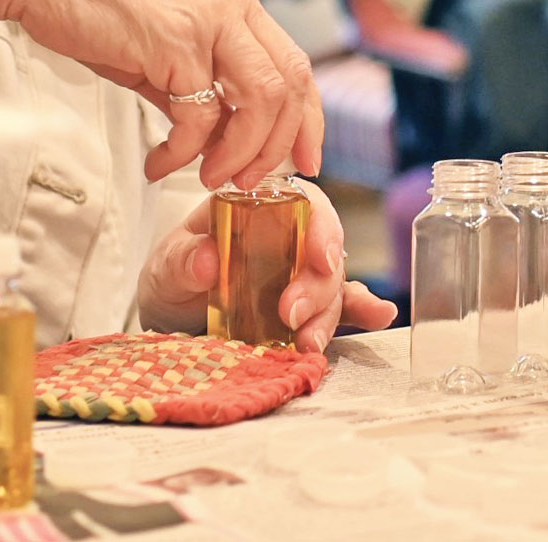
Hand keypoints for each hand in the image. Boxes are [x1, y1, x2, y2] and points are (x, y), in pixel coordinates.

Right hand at [0, 0, 321, 188]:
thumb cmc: (89, 2)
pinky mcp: (175, 39)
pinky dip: (184, 150)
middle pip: (290, 83)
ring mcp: (208, 15)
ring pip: (261, 100)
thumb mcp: (160, 40)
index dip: (309, 118)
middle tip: (252, 182)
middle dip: (281, 144)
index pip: (296, 63)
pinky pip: (200, 114)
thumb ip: (196, 84)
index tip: (306, 159)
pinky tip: (160, 161)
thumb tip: (218, 138)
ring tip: (209, 176)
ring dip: (240, 152)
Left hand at [142, 186, 398, 351]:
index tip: (320, 259)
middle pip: (324, 251)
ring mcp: (303, 272)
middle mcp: (293, 235)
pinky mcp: (307, 306)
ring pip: (333, 286)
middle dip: (316, 286)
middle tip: (291, 314)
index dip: (321, 227)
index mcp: (262, 207)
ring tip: (310, 344)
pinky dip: (361, 312)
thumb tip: (207, 259)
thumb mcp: (167, 261)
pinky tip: (380, 316)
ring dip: (327, 315)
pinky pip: (341, 306)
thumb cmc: (175, 268)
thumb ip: (183, 258)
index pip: (306, 203)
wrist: (171, 308)